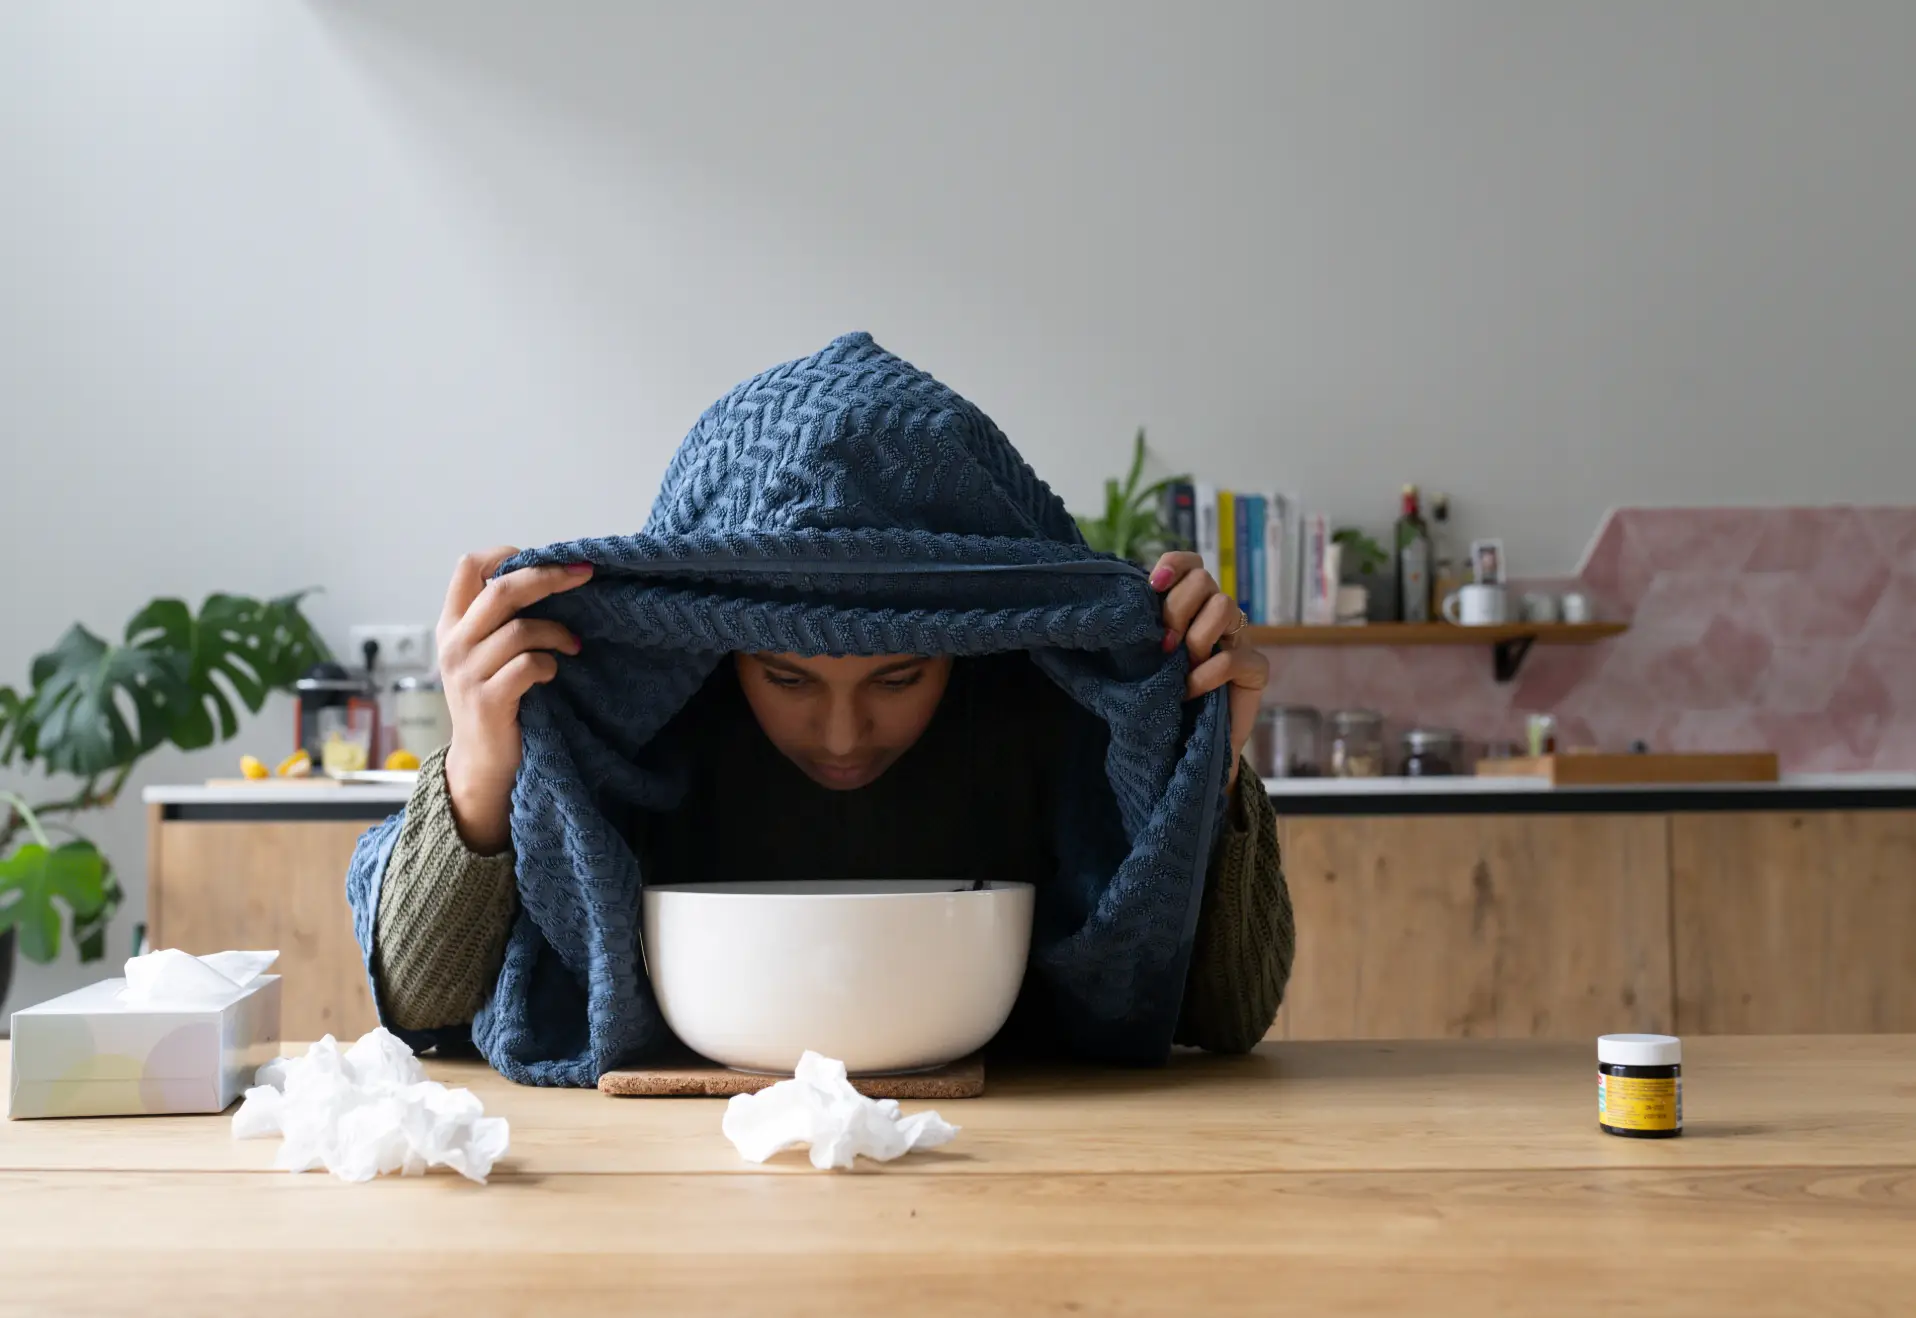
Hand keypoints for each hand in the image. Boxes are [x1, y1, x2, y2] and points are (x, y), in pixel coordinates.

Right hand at [438, 547, 592, 852]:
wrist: (481, 763)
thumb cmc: (496, 701)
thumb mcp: (487, 654)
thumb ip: (502, 620)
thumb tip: (550, 577)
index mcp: (453, 625)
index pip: (468, 567)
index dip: (505, 554)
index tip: (542, 557)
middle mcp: (454, 644)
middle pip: (501, 589)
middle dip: (548, 576)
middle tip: (584, 574)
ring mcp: (468, 673)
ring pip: (519, 629)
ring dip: (557, 632)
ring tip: (573, 645)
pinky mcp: (488, 700)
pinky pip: (528, 665)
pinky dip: (549, 664)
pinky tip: (554, 674)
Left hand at [1149, 552, 1268, 787]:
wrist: (1185, 748)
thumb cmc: (1161, 698)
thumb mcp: (1144, 658)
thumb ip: (1143, 628)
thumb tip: (1121, 602)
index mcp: (1190, 606)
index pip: (1191, 565)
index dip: (1175, 566)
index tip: (1153, 584)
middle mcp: (1217, 616)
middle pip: (1205, 581)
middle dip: (1177, 609)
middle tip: (1163, 645)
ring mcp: (1240, 640)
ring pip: (1224, 607)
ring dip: (1195, 638)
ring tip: (1179, 667)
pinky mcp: (1255, 669)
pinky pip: (1232, 658)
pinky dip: (1205, 676)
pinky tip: (1190, 692)